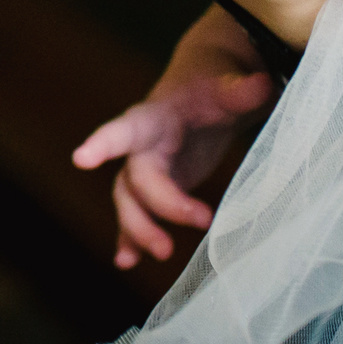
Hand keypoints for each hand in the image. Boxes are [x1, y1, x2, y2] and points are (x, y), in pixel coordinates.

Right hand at [72, 5, 273, 266]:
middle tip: (201, 219)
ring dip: (140, 229)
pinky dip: (131, 238)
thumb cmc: (214, 82)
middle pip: (134, 179)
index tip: (81, 159)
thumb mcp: (228, 83)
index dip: (103, 143)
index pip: (125, 129)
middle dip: (156, 206)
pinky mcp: (159, 187)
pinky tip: (127, 261)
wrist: (205, 84)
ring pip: (130, 201)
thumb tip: (261, 85)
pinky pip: (138, 214)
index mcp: (155, 116)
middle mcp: (144, 145)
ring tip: (163, 253)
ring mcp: (149, 167)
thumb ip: (240, 90)